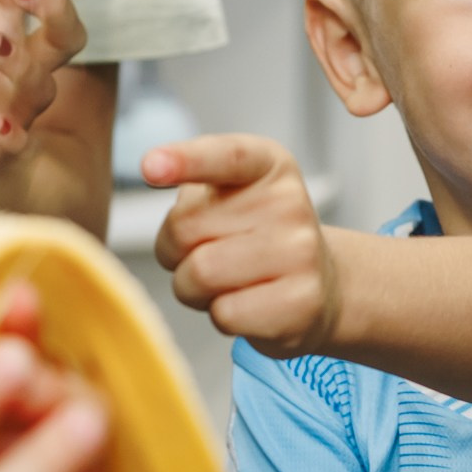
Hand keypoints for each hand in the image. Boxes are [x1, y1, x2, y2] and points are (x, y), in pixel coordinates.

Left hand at [144, 132, 338, 352]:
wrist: (320, 287)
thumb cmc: (257, 239)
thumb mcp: (230, 197)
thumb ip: (194, 190)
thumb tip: (155, 171)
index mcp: (269, 165)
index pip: (225, 156)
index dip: (185, 160)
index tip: (150, 166)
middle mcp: (290, 203)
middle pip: (184, 228)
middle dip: (176, 252)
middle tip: (206, 255)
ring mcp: (301, 253)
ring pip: (199, 275)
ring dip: (193, 289)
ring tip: (225, 283)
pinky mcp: (301, 303)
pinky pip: (224, 314)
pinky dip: (221, 316)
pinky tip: (247, 304)